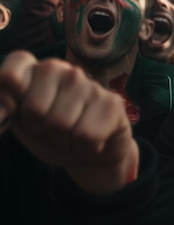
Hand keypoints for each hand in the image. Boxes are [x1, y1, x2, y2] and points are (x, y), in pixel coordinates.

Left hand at [0, 51, 137, 194]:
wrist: (91, 153)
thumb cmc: (51, 134)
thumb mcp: (20, 123)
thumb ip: (3, 110)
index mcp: (36, 71)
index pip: (10, 75)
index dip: (4, 100)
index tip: (10, 115)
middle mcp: (64, 71)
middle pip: (34, 109)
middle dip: (39, 128)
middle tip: (51, 129)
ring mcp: (90, 84)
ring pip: (61, 124)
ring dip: (64, 139)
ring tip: (72, 134)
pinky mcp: (112, 102)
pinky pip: (86, 135)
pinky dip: (85, 146)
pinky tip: (91, 139)